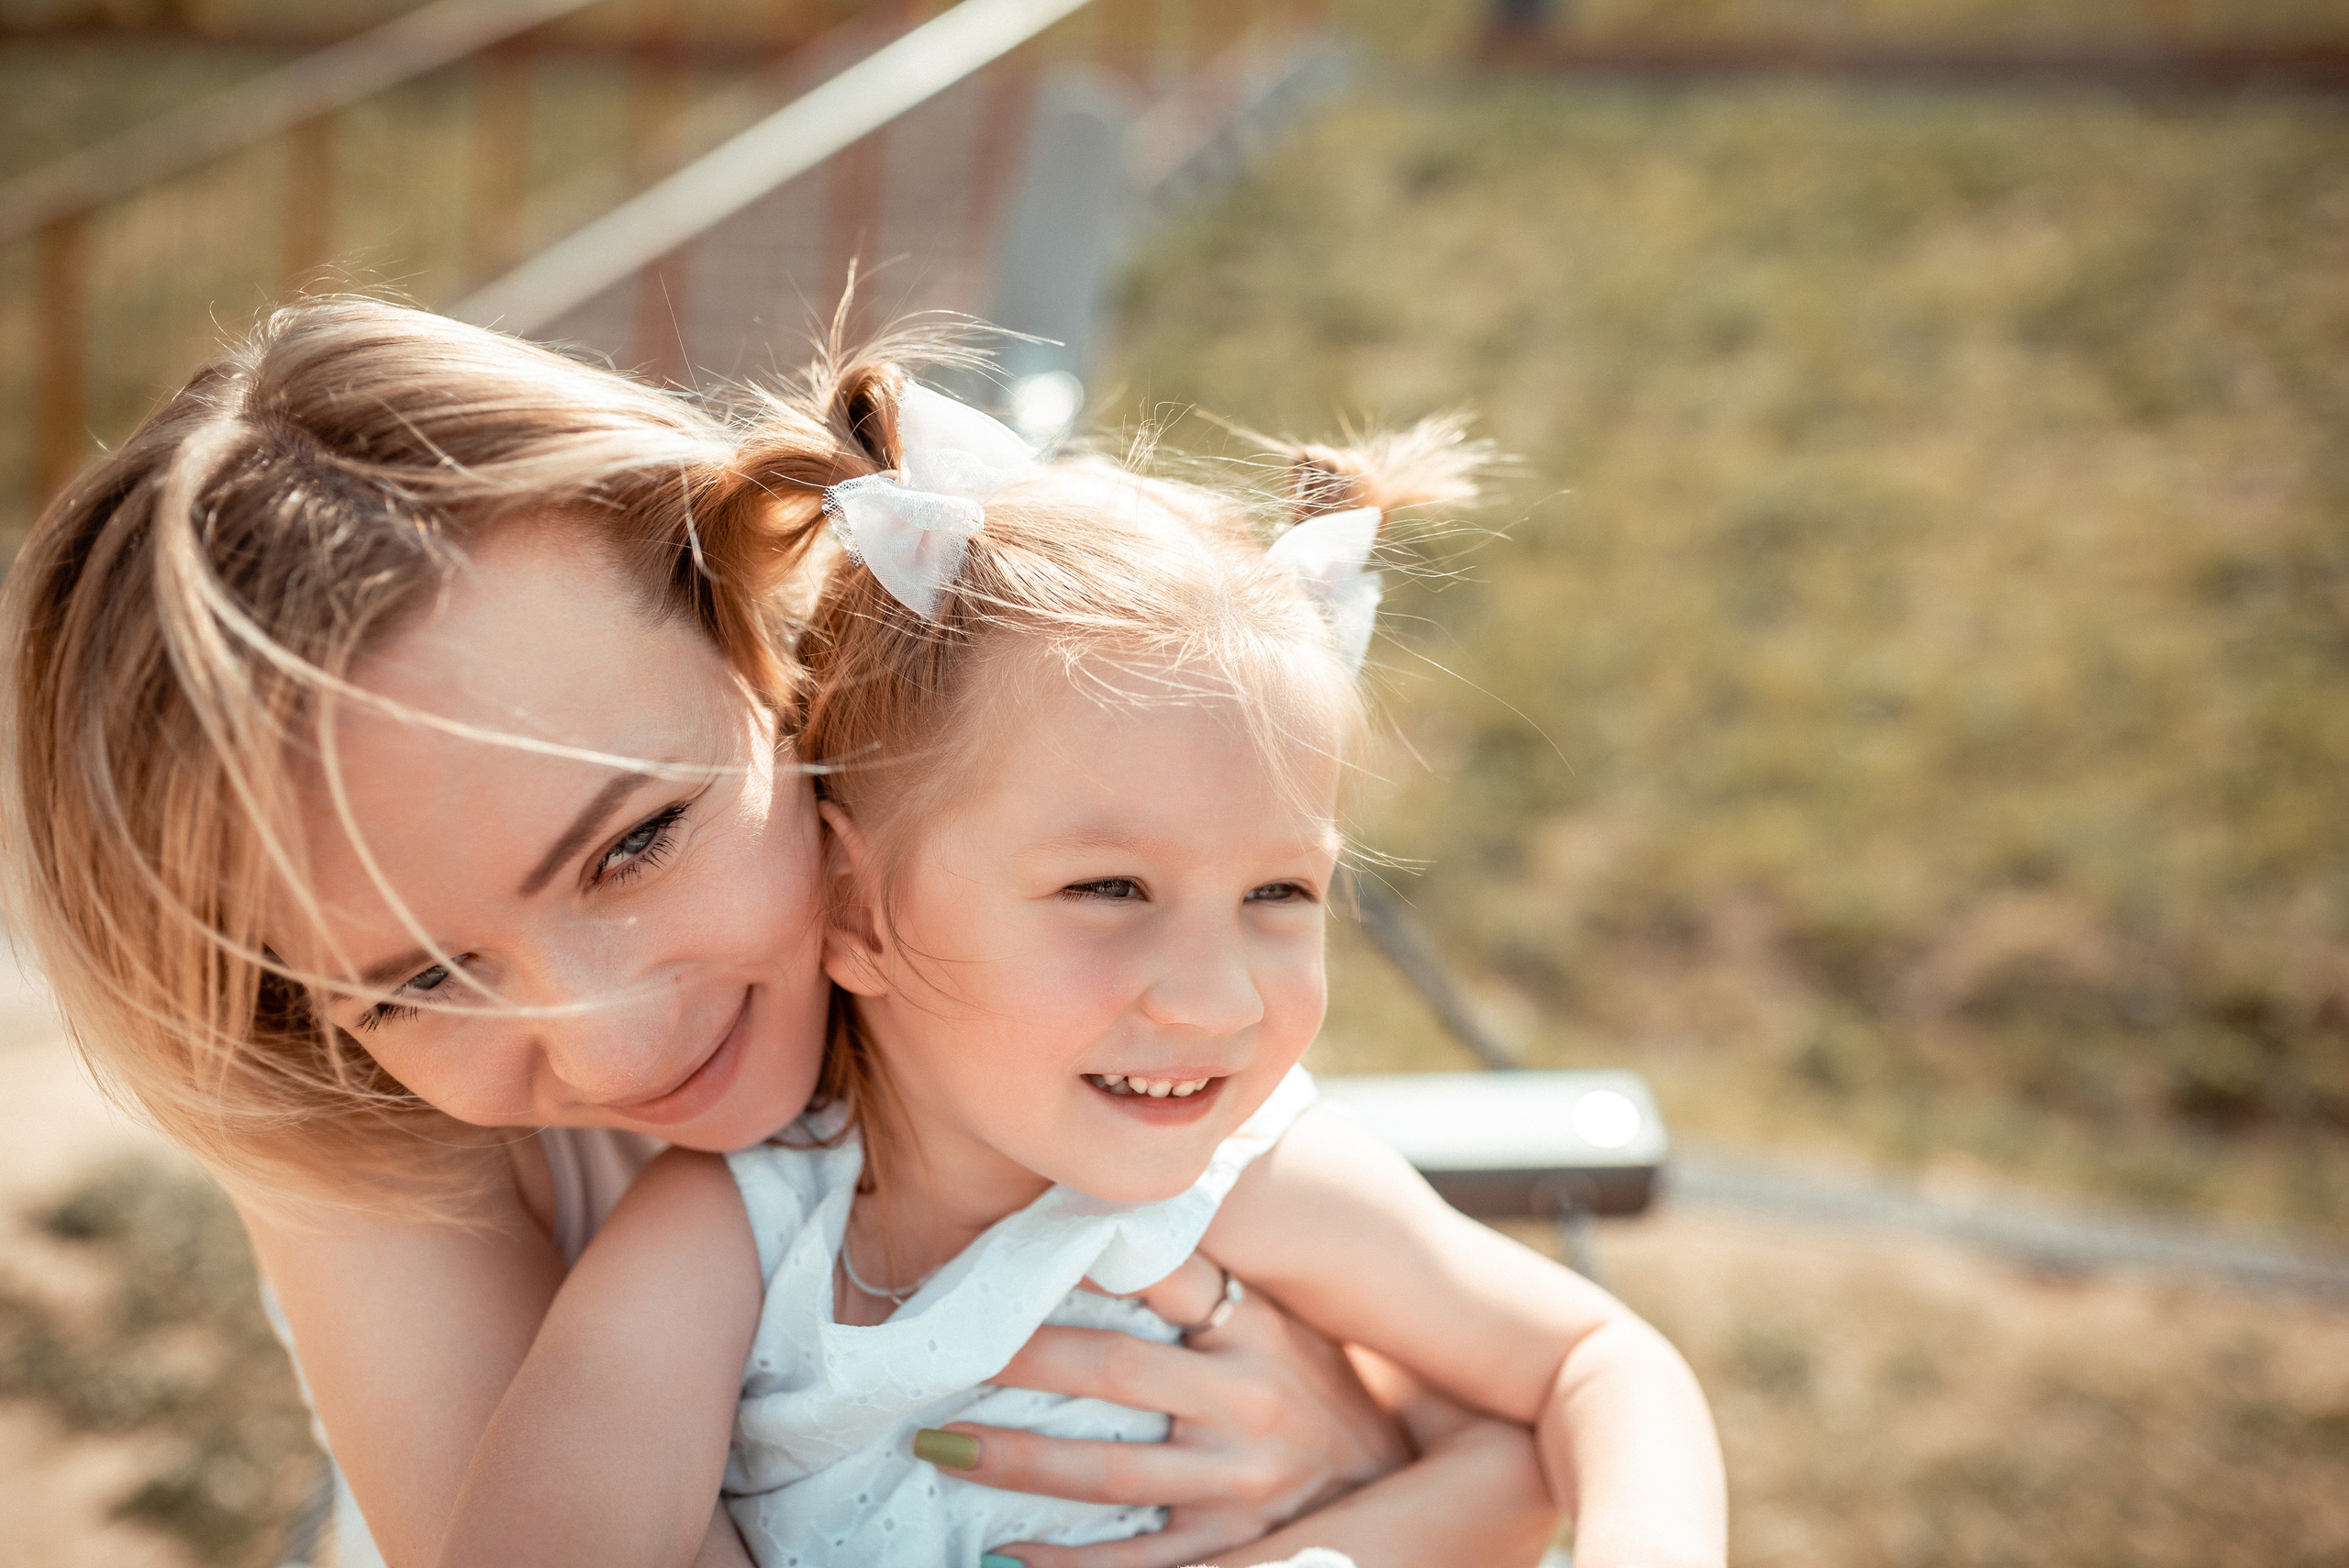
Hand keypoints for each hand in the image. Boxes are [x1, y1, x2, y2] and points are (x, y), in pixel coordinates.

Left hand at [929, 1254, 1412, 1567]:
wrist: (1388, 1478)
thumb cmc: (1308, 1383)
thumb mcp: (1277, 1318)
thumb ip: (1204, 1284)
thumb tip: (1098, 1227)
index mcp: (1254, 1327)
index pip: (1162, 1275)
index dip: (1085, 1260)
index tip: (1010, 1250)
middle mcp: (1249, 1398)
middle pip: (1114, 1370)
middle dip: (1020, 1361)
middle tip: (946, 1352)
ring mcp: (1241, 1480)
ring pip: (1109, 1471)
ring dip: (1017, 1461)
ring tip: (940, 1446)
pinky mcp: (1235, 1546)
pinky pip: (1137, 1563)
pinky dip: (1063, 1565)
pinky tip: (1000, 1553)